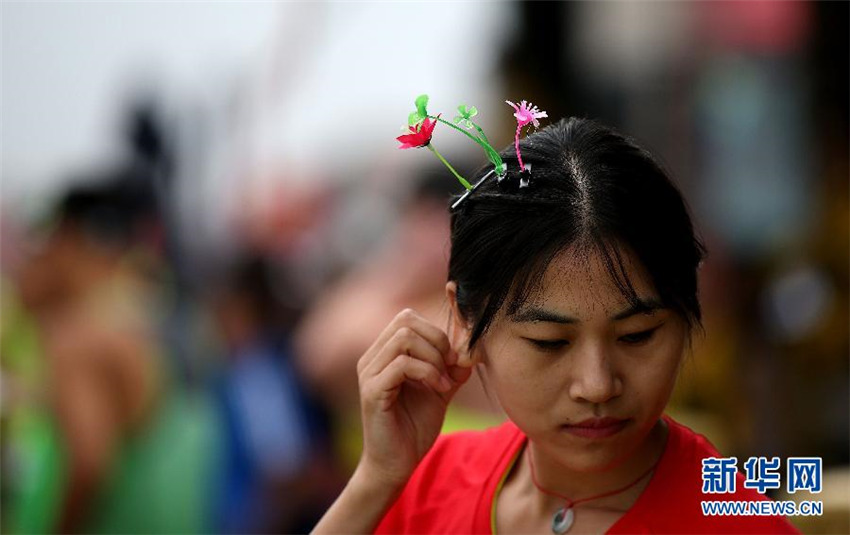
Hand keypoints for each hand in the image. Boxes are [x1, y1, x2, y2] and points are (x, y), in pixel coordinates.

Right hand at [355, 308, 471, 488]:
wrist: (397, 464)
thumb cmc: (414, 427)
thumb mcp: (440, 389)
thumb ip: (452, 366)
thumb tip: (471, 344)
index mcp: (384, 353)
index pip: (408, 317)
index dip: (436, 331)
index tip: (452, 358)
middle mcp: (371, 358)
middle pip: (405, 320)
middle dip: (437, 340)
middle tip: (449, 368)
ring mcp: (369, 373)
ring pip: (404, 338)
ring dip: (433, 358)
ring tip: (443, 382)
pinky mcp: (372, 392)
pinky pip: (402, 364)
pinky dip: (428, 373)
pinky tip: (439, 390)